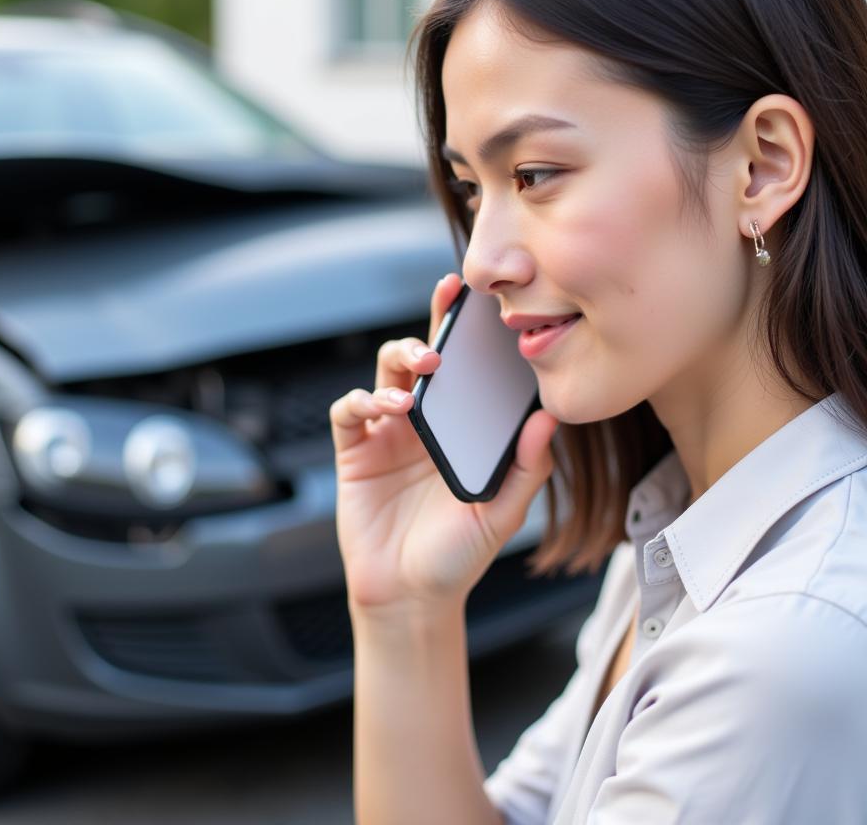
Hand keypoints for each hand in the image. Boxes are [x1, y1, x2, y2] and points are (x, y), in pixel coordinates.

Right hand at [330, 273, 559, 614]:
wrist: (411, 597)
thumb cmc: (459, 554)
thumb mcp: (502, 513)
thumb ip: (526, 467)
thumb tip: (549, 417)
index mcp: (459, 427)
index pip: (466, 369)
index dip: (469, 332)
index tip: (483, 300)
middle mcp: (423, 421)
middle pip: (422, 357)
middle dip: (433, 325)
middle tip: (449, 307)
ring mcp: (385, 433)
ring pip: (385, 372)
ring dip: (402, 360)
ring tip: (424, 370)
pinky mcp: (354, 451)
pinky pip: (348, 410)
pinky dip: (363, 399)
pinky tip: (387, 407)